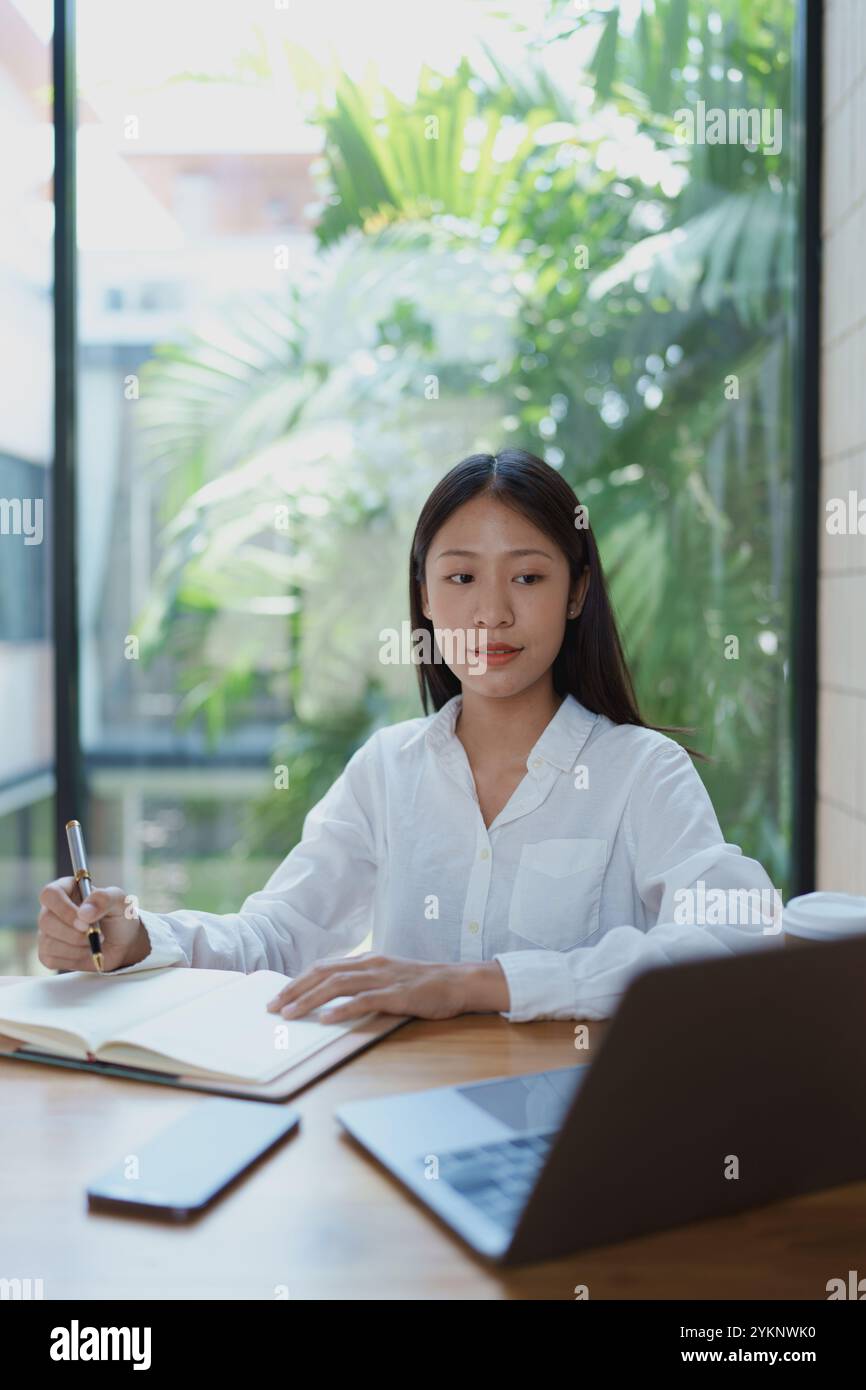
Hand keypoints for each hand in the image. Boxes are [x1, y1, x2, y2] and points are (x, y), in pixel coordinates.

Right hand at [37, 878, 149, 972]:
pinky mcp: (48, 952)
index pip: (50, 894)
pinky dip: (73, 958)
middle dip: (73, 933)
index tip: (84, 921)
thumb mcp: (120, 902)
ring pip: (47, 942)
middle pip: (45, 920)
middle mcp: (52, 909)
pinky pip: (50, 959)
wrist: (122, 943)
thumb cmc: (118, 917)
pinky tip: (86, 952)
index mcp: (66, 889)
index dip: (64, 909)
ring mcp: (48, 931)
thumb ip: (105, 899)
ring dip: (76, 947)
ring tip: (95, 943)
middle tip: (97, 935)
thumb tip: (84, 913)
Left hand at [266, 953, 508, 1022]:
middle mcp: (370, 964)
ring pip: (337, 985)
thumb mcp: (387, 977)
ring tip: (289, 1014)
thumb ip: (363, 983)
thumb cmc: (422, 984)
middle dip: (294, 990)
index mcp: (366, 960)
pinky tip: (325, 1019)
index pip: (323, 967)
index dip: (297, 981)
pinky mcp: (396, 994)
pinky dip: (341, 1009)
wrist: (457, 982)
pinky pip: (364, 1000)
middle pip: (323, 973)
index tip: (278, 997)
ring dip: (309, 1000)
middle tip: (272, 1007)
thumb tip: (332, 999)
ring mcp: (383, 978)